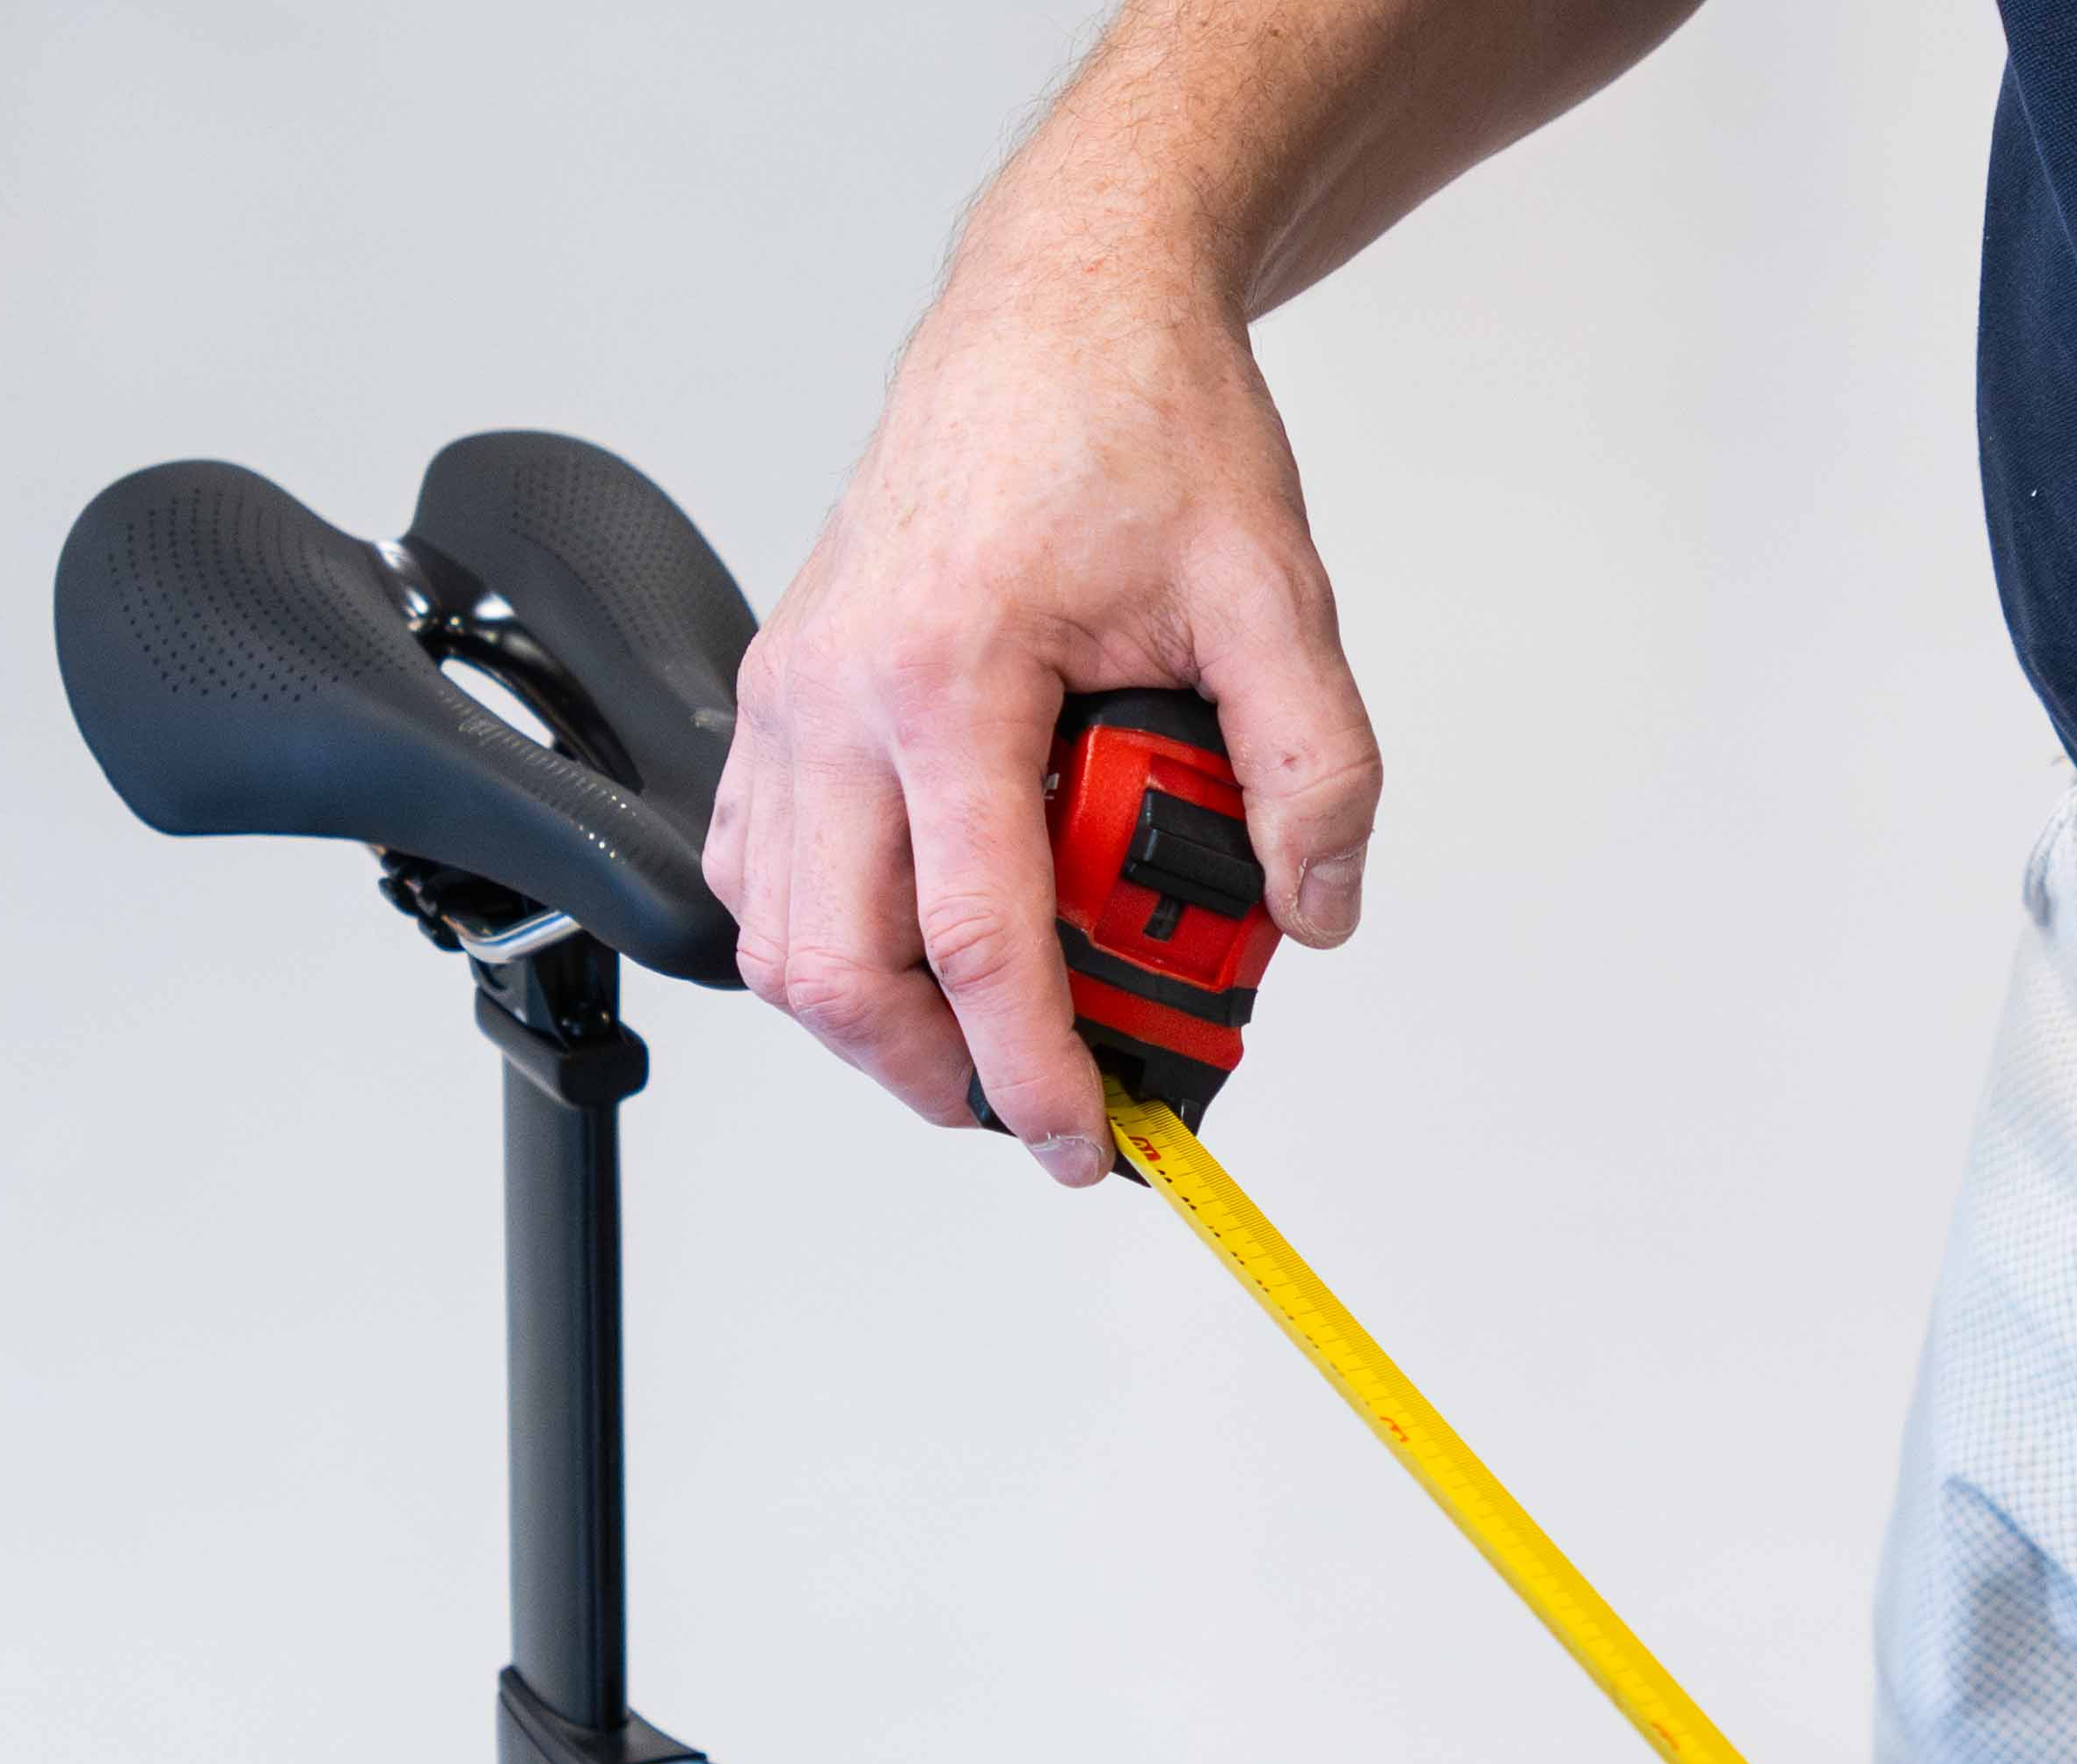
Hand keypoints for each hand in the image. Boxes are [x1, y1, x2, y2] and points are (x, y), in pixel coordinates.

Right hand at [709, 214, 1380, 1179]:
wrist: (1060, 310)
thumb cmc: (1137, 423)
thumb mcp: (1272, 593)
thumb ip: (1314, 768)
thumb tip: (1316, 910)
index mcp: (947, 672)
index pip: (974, 941)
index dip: (1034, 1072)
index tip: (1093, 1140)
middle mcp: (837, 692)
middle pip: (837, 969)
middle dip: (938, 1077)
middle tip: (1046, 1110)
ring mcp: (793, 693)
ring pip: (777, 932)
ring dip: (878, 1018)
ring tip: (998, 1041)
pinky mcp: (784, 690)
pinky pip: (760, 863)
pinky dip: (827, 935)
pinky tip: (926, 943)